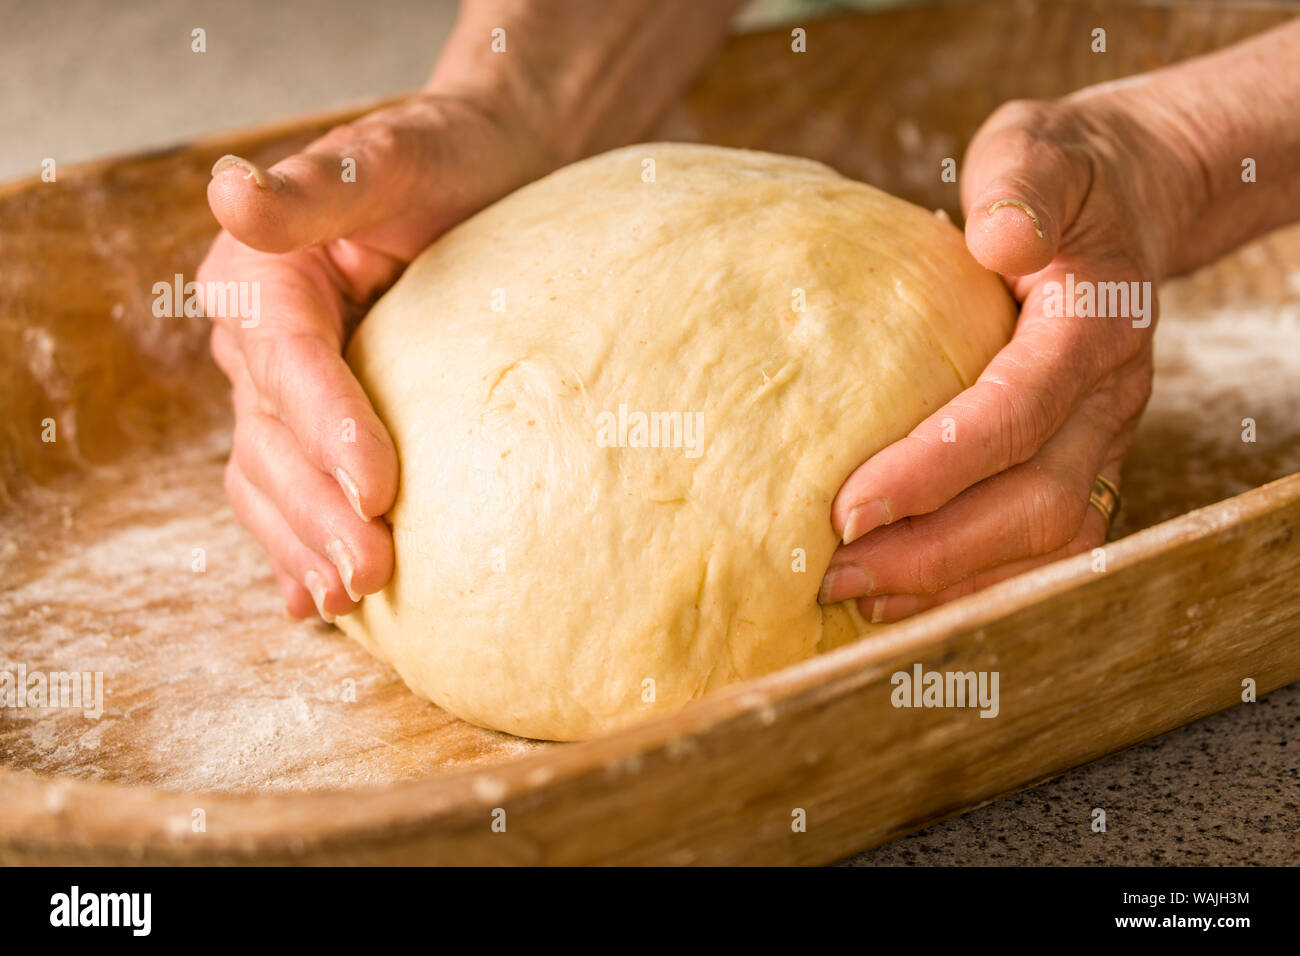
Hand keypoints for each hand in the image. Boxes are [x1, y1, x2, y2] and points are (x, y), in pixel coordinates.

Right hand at [200, 91, 555, 619]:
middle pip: (273, 437)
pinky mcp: (314, 426)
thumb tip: (232, 191)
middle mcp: (257, 342)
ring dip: (302, 543)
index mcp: (263, 279)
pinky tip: (315, 601)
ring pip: (270, 480)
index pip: (288, 361)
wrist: (476, 178)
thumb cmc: (444, 164)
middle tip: (370, 570)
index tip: (376, 487)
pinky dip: (296, 546)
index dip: (325, 426)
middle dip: (316, 510)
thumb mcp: (392, 158)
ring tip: (347, 597)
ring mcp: (279, 392)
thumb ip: (317, 186)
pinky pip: (288, 494)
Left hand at [819, 93, 1201, 621]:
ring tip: (859, 598)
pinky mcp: (1082, 462)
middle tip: (834, 574)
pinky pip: (1045, 545)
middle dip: (932, 551)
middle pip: (1035, 504)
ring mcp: (1102, 439)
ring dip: (954, 583)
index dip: (934, 469)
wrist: (1129, 200)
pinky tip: (905, 594)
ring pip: (1048, 542)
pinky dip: (979, 581)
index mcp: (1094, 325)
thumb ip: (1023, 183)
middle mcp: (1109, 398)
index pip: (1014, 414)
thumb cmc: (1062, 177)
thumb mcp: (1039, 150)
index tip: (848, 508)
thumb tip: (998, 236)